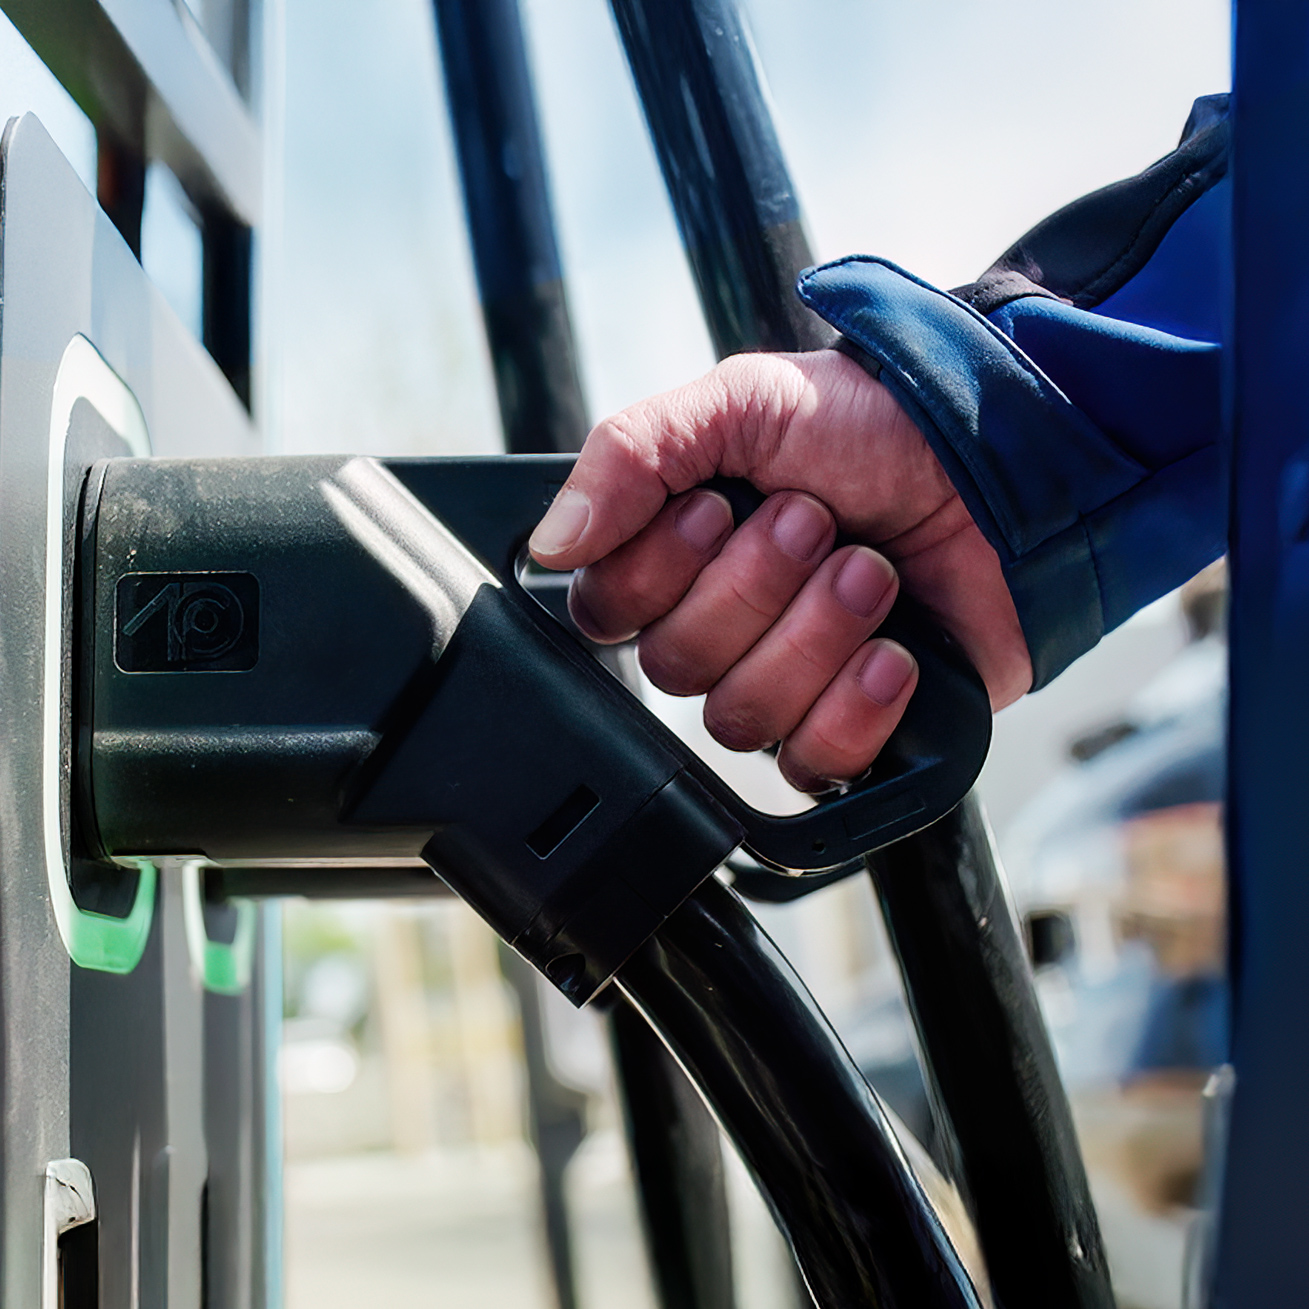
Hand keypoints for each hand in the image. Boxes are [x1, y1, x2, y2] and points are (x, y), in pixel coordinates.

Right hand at [529, 349, 1030, 791]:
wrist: (1007, 471)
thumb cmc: (879, 429)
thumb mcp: (743, 402)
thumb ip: (631, 453)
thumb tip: (551, 540)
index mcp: (680, 555)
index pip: (606, 612)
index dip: (663, 570)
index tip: (724, 508)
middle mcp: (722, 627)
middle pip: (674, 669)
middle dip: (757, 587)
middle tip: (818, 523)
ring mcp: (785, 683)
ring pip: (741, 718)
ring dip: (815, 635)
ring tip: (872, 573)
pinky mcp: (850, 731)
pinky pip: (813, 763)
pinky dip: (857, 706)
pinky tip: (894, 652)